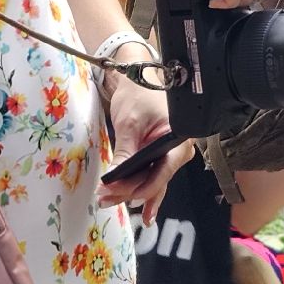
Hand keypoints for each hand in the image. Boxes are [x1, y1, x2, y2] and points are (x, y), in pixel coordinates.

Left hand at [96, 78, 191, 225]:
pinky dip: (135, 186)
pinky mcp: (158, 156)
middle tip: (104, 199)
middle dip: (129, 192)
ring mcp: (169, 155)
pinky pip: (150, 175)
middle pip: (155, 180)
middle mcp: (179, 151)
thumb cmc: (139, 95)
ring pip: (151, 181)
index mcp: (179, 141)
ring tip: (107, 201)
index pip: (161, 173)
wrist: (139, 80)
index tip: (113, 191)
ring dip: (129, 191)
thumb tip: (112, 180)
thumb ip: (124, 153)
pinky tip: (128, 202)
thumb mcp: (129, 125)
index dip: (138, 187)